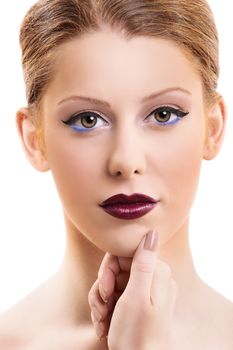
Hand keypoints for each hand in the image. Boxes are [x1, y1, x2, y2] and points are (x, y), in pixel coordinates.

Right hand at [88, 230, 177, 349]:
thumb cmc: (137, 336)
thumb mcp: (136, 296)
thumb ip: (143, 262)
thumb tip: (153, 231)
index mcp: (156, 273)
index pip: (124, 253)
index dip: (109, 268)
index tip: (105, 288)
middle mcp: (152, 280)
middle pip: (116, 269)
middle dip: (103, 288)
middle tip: (101, 307)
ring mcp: (144, 293)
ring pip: (112, 284)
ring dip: (100, 302)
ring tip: (101, 321)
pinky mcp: (137, 305)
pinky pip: (115, 297)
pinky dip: (105, 310)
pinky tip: (104, 326)